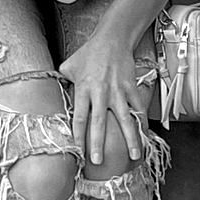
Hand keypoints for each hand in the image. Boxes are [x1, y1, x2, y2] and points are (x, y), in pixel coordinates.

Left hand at [60, 30, 149, 166]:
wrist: (112, 39)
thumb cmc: (89, 53)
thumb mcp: (69, 65)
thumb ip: (62, 82)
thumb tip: (54, 94)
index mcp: (84, 89)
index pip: (79, 117)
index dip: (78, 136)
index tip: (79, 152)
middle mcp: (101, 92)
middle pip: (99, 122)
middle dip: (99, 143)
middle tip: (98, 160)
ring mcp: (118, 91)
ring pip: (124, 119)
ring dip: (130, 138)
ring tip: (134, 155)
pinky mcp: (131, 87)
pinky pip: (138, 108)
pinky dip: (142, 122)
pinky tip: (146, 136)